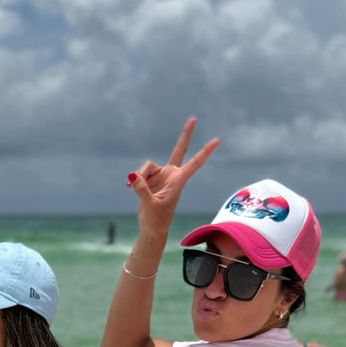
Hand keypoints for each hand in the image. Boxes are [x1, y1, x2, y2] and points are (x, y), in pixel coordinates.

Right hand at [126, 117, 219, 236]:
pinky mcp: (149, 179)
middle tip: (193, 119)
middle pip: (179, 150)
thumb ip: (141, 189)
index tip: (217, 141)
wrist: (151, 228)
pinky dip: (133, 180)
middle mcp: (171, 175)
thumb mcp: (149, 205)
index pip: (194, 163)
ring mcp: (160, 176)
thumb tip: (132, 176)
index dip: (204, 152)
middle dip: (185, 135)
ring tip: (134, 190)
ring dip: (140, 176)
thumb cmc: (156, 220)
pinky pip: (139, 173)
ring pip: (147, 165)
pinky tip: (128, 188)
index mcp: (179, 181)